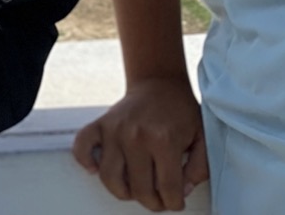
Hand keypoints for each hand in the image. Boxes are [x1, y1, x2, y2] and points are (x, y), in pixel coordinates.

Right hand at [72, 78, 208, 210]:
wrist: (160, 82)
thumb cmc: (181, 111)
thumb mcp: (203, 137)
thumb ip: (200, 168)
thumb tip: (183, 190)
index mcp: (164, 139)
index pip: (168, 189)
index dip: (175, 202)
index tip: (176, 200)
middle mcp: (136, 135)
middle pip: (140, 190)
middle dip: (153, 202)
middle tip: (159, 198)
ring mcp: (115, 130)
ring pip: (110, 178)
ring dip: (123, 192)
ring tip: (136, 188)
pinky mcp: (100, 124)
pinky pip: (81, 147)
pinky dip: (85, 161)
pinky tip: (96, 168)